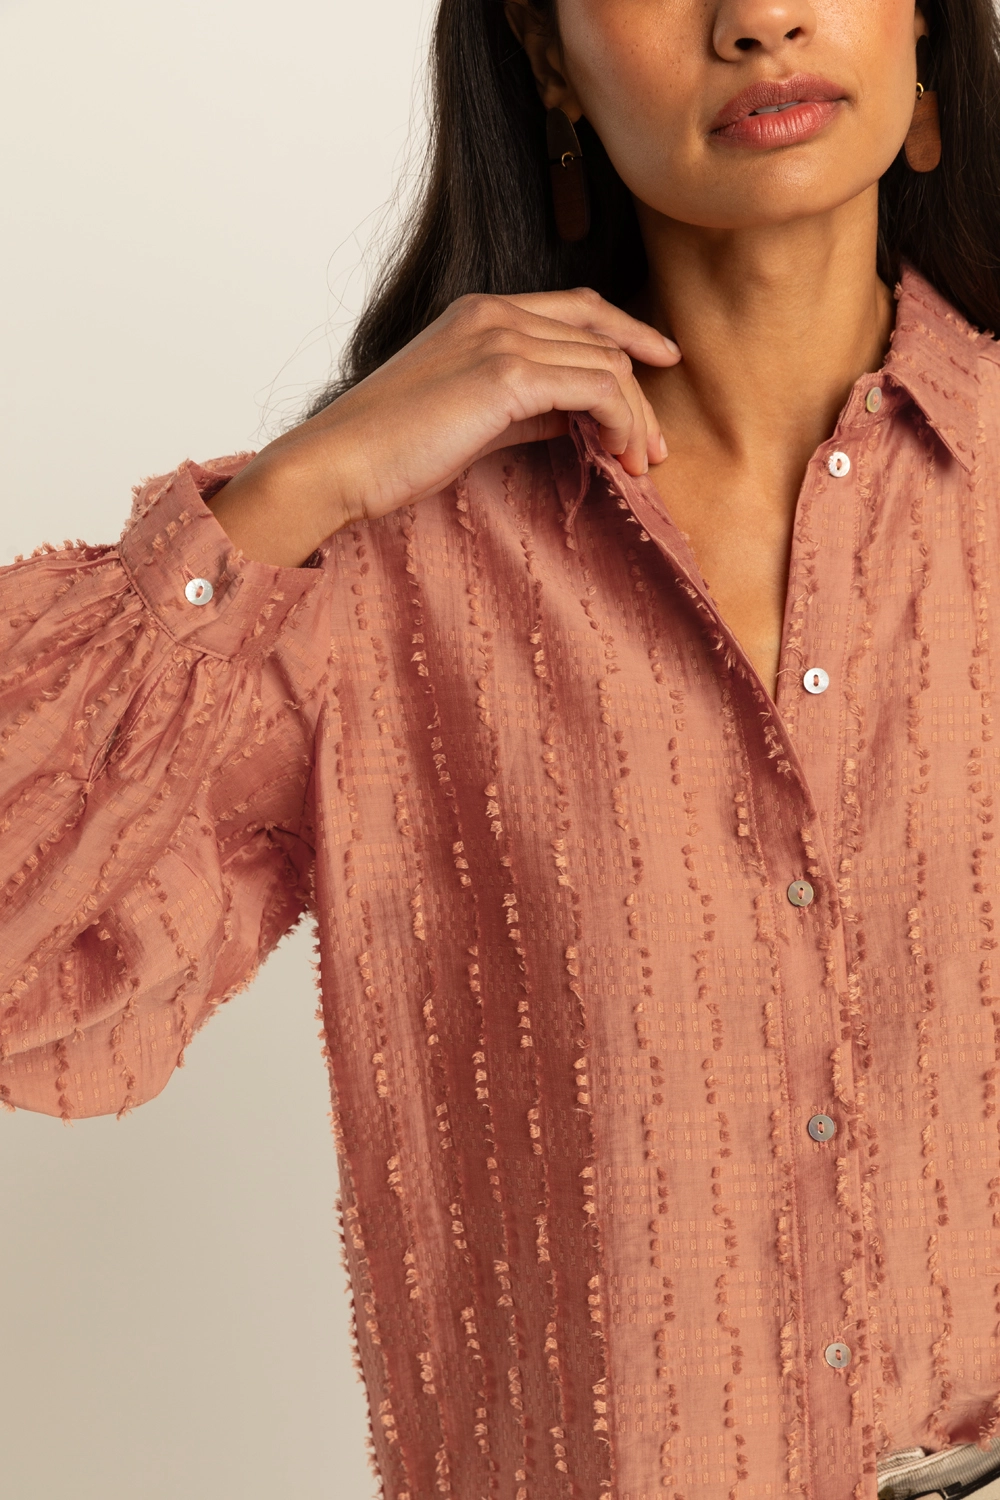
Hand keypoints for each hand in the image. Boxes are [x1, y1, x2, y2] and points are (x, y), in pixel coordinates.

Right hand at [209, 288, 679, 566]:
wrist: (338, 463)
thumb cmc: (389, 452)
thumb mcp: (467, 420)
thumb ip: (522, 409)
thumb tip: (573, 421)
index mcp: (479, 313)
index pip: (578, 309)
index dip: (627, 335)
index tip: (660, 371)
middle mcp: (494, 313)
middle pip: (601, 334)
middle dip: (641, 391)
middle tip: (655, 448)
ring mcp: (499, 338)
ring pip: (607, 364)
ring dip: (634, 418)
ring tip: (637, 465)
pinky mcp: (506, 375)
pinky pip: (596, 387)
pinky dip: (618, 422)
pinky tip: (616, 456)